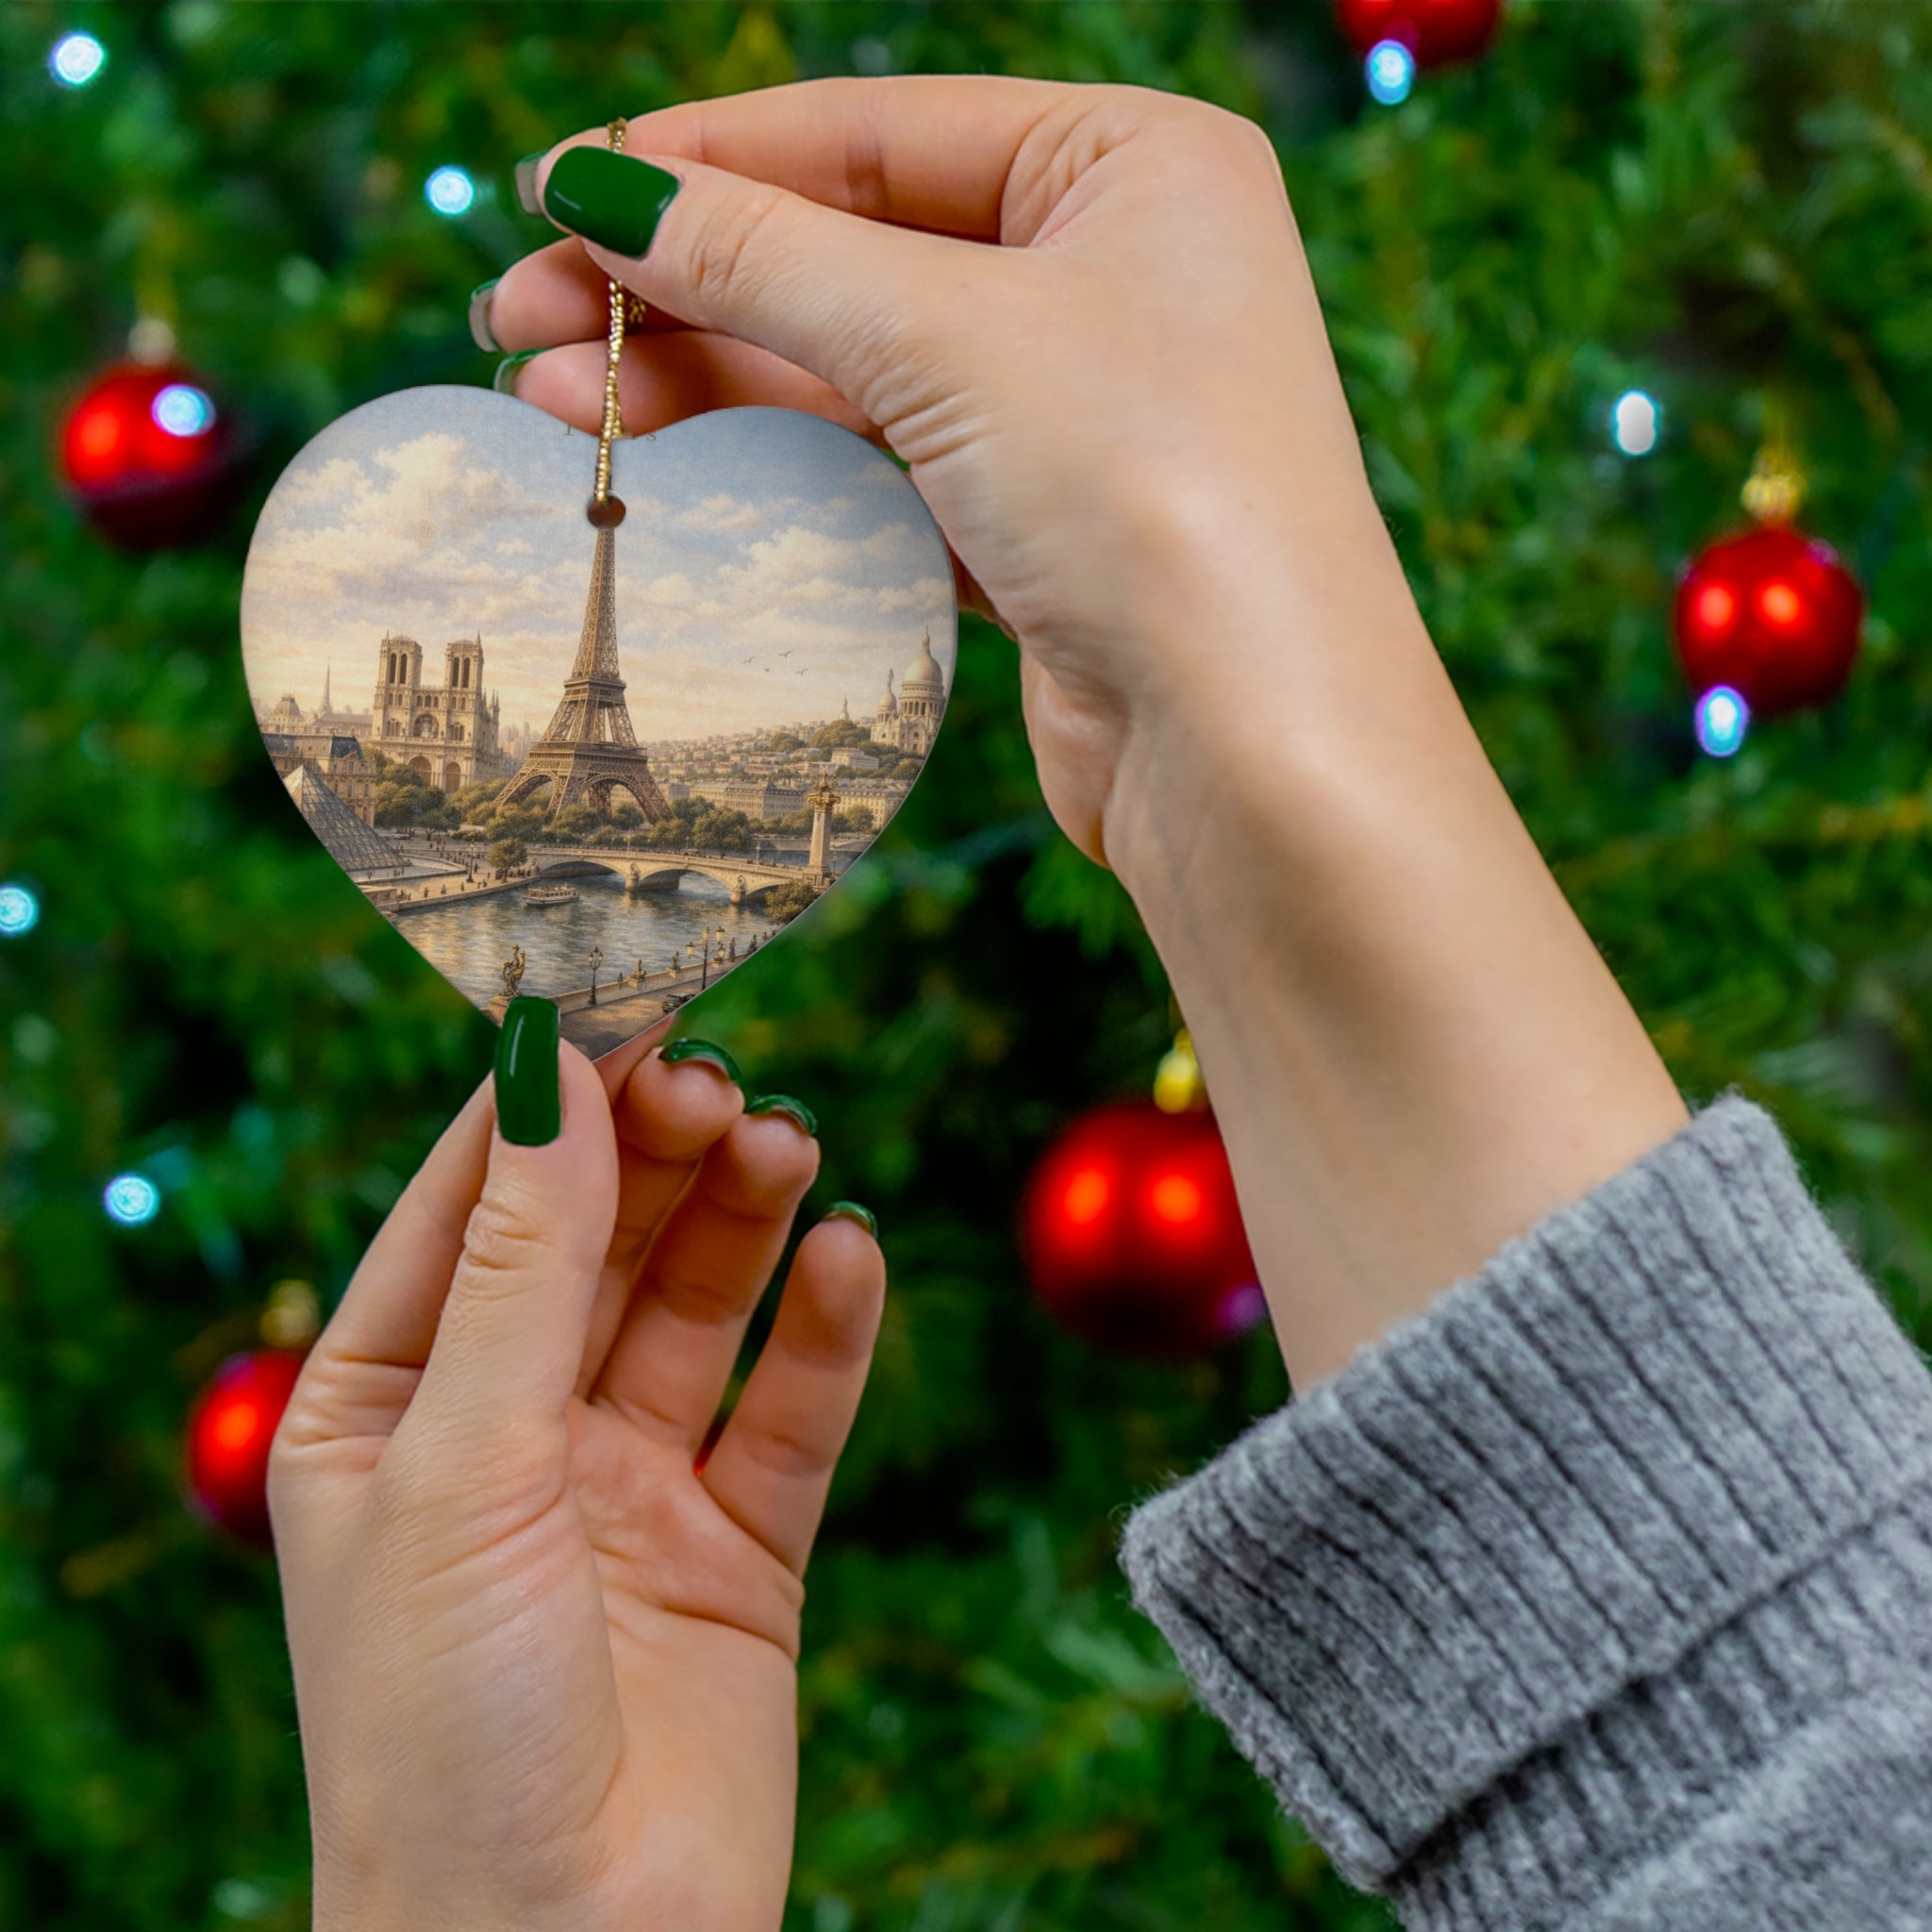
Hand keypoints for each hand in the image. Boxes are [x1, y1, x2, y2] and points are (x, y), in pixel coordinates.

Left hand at [270, 1033, 883, 1931]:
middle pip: (596, 1241)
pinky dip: (825, 1331)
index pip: (470, 1206)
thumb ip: (523, 1265)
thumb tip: (551, 1068)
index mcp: (387, 1409)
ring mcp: (627, 1490)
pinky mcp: (738, 1551)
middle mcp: (508, 1435)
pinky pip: (790, 1413)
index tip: (623, 994)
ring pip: (696, 1309)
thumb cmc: (443, 1730)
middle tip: (719, 1077)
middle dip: (654, 1152)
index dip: (546, 1099)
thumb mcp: (462, 1465)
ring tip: (787, 1145)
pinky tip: (849, 1256)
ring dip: (743, 1219)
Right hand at [487, 77, 1683, 1386]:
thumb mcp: (943, 336)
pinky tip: (669, 462)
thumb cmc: (1151, 495)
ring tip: (556, 397)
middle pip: (853, 251)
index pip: (876, 131)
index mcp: (1132, 165)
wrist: (1254, 746)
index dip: (705, 160)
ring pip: (858, 368)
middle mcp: (1116, 273)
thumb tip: (596, 190)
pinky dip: (782, 463)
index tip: (556, 193)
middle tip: (521, 317)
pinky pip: (887, 466)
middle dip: (683, 285)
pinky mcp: (1047, 528)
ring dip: (708, 378)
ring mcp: (1082, 408)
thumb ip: (762, 256)